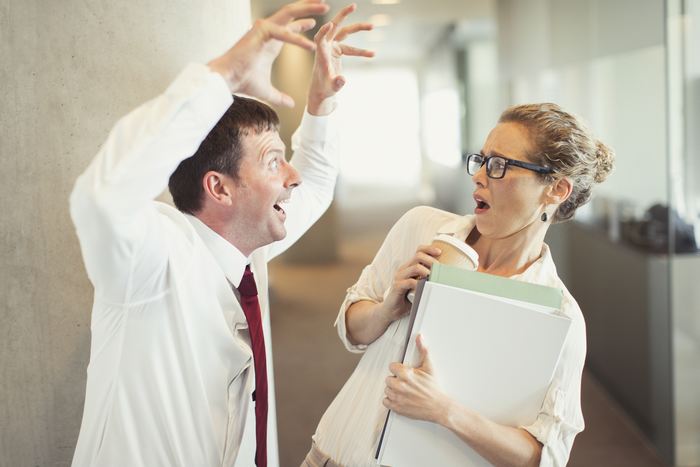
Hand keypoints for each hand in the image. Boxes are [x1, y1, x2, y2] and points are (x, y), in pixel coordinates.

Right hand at [207, 0, 329, 106]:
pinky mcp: (260, 31)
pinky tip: (309, 46)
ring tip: (324, 7)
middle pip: (291, 14)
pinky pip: (282, 33)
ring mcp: (263, 28)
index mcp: (271, 41)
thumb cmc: (243, 82)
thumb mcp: (267, 91)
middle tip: (326, 5)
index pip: (290, 26)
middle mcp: (268, 31)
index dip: (303, 23)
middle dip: (309, 7)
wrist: (228, 79)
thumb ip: (280, 97)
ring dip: (307, 9)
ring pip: (288, 13)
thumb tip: (291, 104)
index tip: (315, 22)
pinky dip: (296, 38)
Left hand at [307, 4, 373, 114]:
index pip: (320, 39)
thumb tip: (343, 80)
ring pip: (345, 33)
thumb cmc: (324, 89)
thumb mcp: (331, 88)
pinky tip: (373, 54)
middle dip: (343, 16)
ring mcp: (331, 47)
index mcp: (321, 54)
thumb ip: (337, 83)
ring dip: (358, 28)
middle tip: (354, 6)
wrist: (321, 90)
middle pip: (334, 27)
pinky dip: (361, 51)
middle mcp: (325, 47)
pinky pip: (351, 48)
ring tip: (372, 26)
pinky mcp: (337, 50)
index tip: (329, 25)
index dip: (324, 31)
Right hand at [376, 244, 440, 324]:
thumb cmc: (406, 299)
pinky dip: (419, 284)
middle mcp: (403, 269)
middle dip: (431, 260)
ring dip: (426, 271)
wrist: (391, 310)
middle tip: (439, 269)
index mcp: (408, 267)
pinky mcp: (397, 286)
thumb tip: (444, 278)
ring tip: (432, 278)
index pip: (418, 251)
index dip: (429, 249)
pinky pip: (409, 282)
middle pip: (418, 256)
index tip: (439, 252)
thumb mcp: (419, 287)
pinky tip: (423, 288)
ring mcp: (399, 277)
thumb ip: (426, 280)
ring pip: (415, 267)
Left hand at [383, 335, 450, 423]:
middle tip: (405, 382)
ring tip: (404, 390)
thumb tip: (419, 337)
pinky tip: (400, 398)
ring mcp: (398, 398)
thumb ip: (423, 350)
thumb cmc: (434, 388)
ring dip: (393, 390)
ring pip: (387, 390)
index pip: (391, 367)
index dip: (398, 369)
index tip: (403, 372)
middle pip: (388, 379)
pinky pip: (386, 402)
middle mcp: (400, 386)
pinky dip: (391, 400)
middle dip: (395, 379)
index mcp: (406, 374)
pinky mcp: (397, 407)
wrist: (438, 406)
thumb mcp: (429, 367)